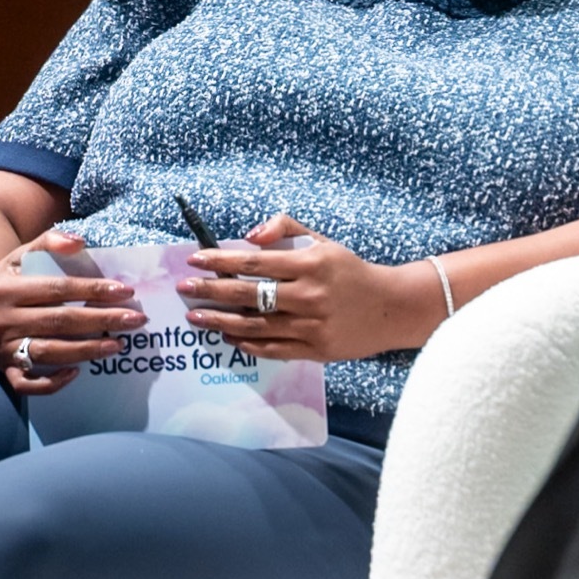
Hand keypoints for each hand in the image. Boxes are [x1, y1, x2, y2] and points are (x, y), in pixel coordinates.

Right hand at [0, 231, 140, 393]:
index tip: (125, 291)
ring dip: (87, 351)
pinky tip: (78, 372)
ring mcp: (2, 348)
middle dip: (101, 320)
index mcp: (6, 289)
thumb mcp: (17, 257)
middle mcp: (2, 320)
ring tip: (118, 344)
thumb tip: (79, 242)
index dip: (92, 290)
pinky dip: (52, 383)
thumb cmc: (2, 282)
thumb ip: (47, 242)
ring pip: (48, 353)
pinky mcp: (3, 369)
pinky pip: (27, 384)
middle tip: (136, 320)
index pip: (56, 289)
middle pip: (59, 321)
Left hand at [182, 217, 426, 359]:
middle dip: (211, 291)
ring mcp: (313, 325)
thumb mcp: (323, 242)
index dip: (220, 261)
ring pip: (256, 325)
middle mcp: (310, 296)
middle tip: (184, 289)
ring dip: (220, 321)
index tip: (194, 260)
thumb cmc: (351, 272)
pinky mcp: (317, 349)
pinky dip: (248, 344)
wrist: (393, 308)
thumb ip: (286, 229)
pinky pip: (274, 348)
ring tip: (196, 317)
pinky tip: (228, 337)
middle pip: (248, 295)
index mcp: (311, 265)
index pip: (255, 262)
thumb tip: (249, 236)